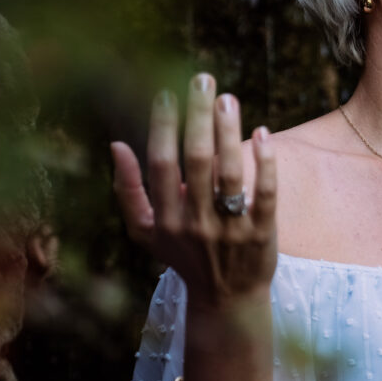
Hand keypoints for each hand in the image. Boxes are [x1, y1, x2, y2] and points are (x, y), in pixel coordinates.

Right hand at [110, 73, 276, 310]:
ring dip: (229, 132)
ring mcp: (230, 230)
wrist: (227, 301)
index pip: (161, 164)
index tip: (167, 93)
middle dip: (198, 117)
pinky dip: (264, 163)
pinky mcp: (262, 234)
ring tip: (228, 98)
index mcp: (164, 219)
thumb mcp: (145, 232)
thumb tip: (116, 144)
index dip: (163, 126)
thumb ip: (127, 190)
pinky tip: (262, 133)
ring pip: (229, 173)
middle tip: (203, 79)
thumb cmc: (182, 257)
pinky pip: (265, 194)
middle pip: (197, 161)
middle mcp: (195, 223)